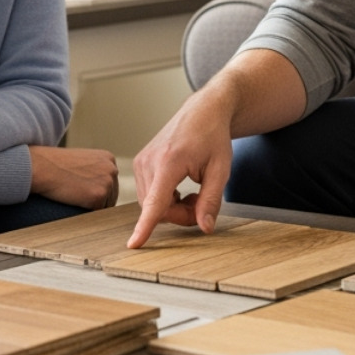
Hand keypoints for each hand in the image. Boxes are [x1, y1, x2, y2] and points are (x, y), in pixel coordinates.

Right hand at [28, 146, 117, 208]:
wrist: (42, 167)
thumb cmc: (56, 164)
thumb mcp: (82, 161)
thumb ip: (95, 170)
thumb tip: (100, 186)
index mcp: (109, 159)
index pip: (111, 183)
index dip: (98, 191)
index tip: (85, 193)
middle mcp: (112, 170)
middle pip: (112, 195)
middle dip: (98, 201)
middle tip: (78, 200)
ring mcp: (107, 183)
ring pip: (106, 206)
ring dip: (93, 208)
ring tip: (75, 200)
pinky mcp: (98, 196)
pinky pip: (97, 213)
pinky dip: (86, 213)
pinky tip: (74, 204)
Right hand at [127, 86, 235, 247]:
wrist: (203, 111)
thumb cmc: (213, 136)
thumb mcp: (221, 170)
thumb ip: (211, 201)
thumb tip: (204, 227)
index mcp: (169, 161)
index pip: (155, 202)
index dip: (145, 226)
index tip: (133, 244)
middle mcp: (150, 161)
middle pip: (158, 209)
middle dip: (180, 215)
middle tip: (201, 204)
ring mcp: (142, 161)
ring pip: (152, 205)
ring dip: (173, 207)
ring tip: (194, 193)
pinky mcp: (140, 163)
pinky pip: (149, 195)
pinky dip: (165, 199)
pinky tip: (181, 188)